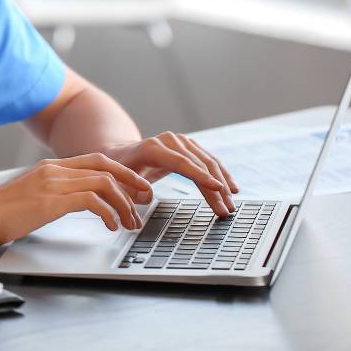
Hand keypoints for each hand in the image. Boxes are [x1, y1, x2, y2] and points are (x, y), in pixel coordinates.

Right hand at [0, 153, 151, 251]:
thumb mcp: (31, 197)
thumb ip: (53, 193)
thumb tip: (76, 202)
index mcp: (51, 167)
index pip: (96, 160)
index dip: (121, 172)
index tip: (135, 186)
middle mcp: (54, 170)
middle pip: (105, 166)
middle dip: (131, 181)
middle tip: (146, 198)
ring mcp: (52, 182)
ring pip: (103, 183)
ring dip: (123, 203)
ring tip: (131, 221)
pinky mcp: (51, 200)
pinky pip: (92, 200)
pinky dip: (108, 212)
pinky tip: (112, 225)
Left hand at [101, 131, 239, 215]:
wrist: (121, 153)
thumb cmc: (120, 170)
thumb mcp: (120, 181)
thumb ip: (130, 190)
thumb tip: (146, 194)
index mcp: (153, 148)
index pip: (182, 163)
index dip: (201, 176)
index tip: (218, 189)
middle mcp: (170, 141)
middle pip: (199, 165)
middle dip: (215, 188)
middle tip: (226, 210)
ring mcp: (181, 141)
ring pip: (208, 162)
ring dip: (222, 183)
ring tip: (231, 204)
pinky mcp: (188, 146)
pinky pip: (208, 161)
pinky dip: (220, 175)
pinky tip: (230, 188)